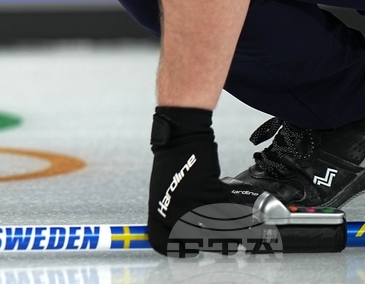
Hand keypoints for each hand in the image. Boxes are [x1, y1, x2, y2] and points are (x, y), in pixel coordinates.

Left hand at [148, 107, 237, 255]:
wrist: (181, 141)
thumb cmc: (173, 165)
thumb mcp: (163, 192)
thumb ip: (171, 213)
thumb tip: (184, 233)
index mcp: (157, 211)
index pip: (160, 242)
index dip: (176, 251)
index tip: (190, 252)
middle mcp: (171, 211)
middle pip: (194, 241)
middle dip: (210, 243)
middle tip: (220, 241)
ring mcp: (190, 204)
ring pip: (214, 231)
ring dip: (228, 234)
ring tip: (235, 233)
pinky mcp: (208, 195)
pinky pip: (225, 214)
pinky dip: (235, 215)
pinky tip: (238, 213)